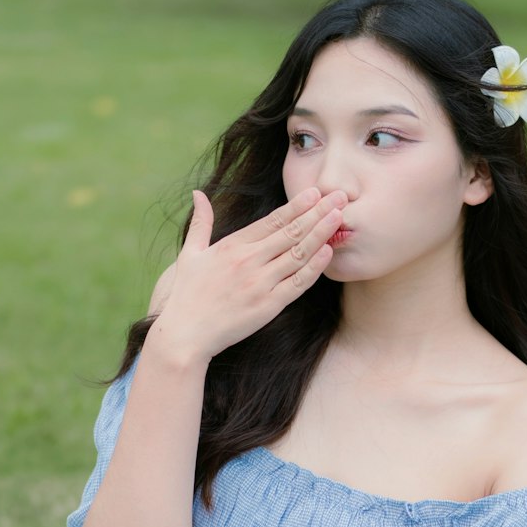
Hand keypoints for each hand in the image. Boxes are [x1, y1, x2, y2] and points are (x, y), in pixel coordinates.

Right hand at [154, 185, 343, 362]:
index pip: (272, 220)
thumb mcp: (190, 254)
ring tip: (340, 217)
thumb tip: (198, 194)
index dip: (297, 205)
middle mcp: (249, 261)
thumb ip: (200, 223)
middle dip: (318, 212)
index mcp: (232, 245)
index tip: (316, 192)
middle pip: (291, 232)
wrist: (185, 334)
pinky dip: (314, 267)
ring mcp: (260, 283)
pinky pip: (297, 284)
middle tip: (340, 197)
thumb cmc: (187, 295)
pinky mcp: (268, 306)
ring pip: (298, 254)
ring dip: (321, 234)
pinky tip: (328, 252)